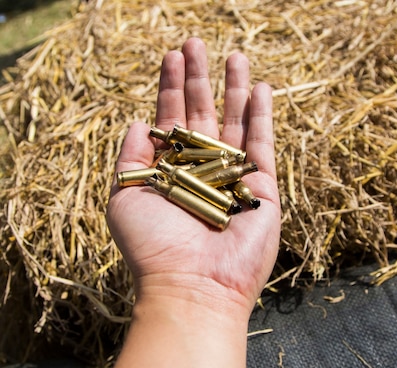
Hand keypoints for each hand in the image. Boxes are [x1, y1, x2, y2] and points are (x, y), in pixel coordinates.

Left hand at [106, 38, 279, 313]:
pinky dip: (262, 115)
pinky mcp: (262, 188)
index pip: (172, 119)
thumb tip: (138, 122)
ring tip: (234, 55)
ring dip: (235, 88)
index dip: (171, 87)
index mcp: (170, 171)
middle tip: (197, 42)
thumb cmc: (153, 248)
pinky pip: (262, 144)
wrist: (194, 286)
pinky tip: (261, 88)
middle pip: (204, 113)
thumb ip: (131, 158)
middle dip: (200, 78)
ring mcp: (234, 177)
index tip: (172, 55)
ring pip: (236, 122)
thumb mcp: (125, 197)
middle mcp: (203, 170)